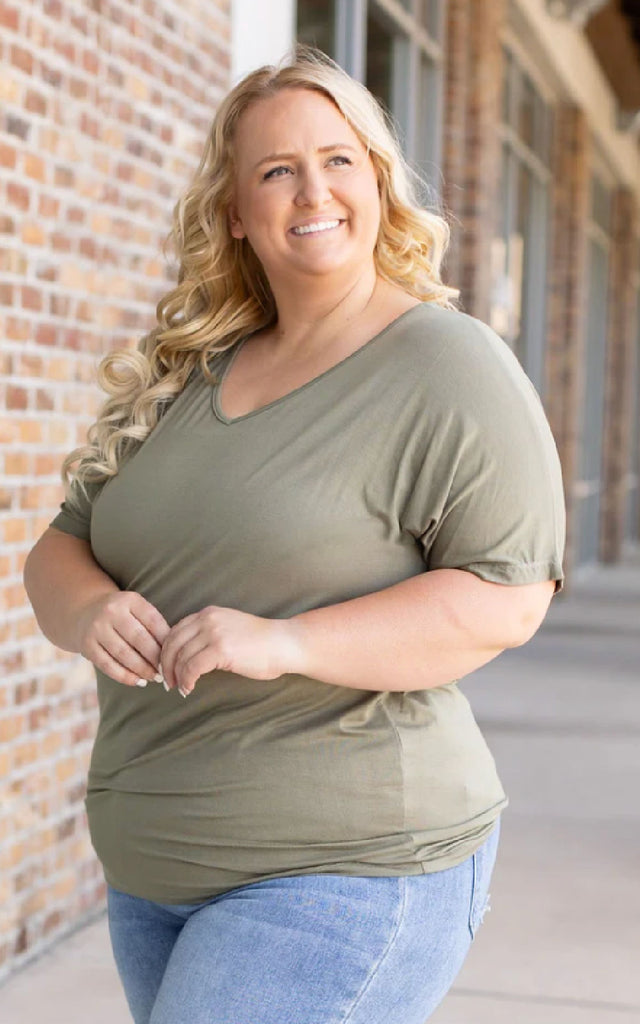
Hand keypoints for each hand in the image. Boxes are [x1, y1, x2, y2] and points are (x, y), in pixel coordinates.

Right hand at [76, 591, 170, 686]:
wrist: (85, 612)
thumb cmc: (122, 615)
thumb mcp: (137, 610)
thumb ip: (153, 625)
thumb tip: (172, 652)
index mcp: (129, 600)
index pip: (153, 621)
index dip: (166, 641)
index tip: (175, 655)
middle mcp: (111, 611)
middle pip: (139, 639)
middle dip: (155, 658)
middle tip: (166, 671)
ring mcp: (97, 628)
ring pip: (124, 654)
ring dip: (142, 669)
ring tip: (154, 677)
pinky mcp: (87, 645)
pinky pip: (108, 665)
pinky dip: (125, 676)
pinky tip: (138, 681)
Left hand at [160, 605, 300, 695]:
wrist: (284, 643)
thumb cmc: (261, 642)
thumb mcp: (229, 629)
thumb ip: (208, 635)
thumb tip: (186, 655)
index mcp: (208, 613)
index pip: (175, 631)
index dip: (166, 651)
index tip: (167, 667)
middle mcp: (208, 619)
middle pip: (172, 643)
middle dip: (166, 665)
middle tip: (167, 682)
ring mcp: (214, 633)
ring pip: (180, 657)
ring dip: (176, 676)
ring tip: (180, 688)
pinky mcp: (220, 649)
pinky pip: (192, 667)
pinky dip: (186, 680)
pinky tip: (189, 688)